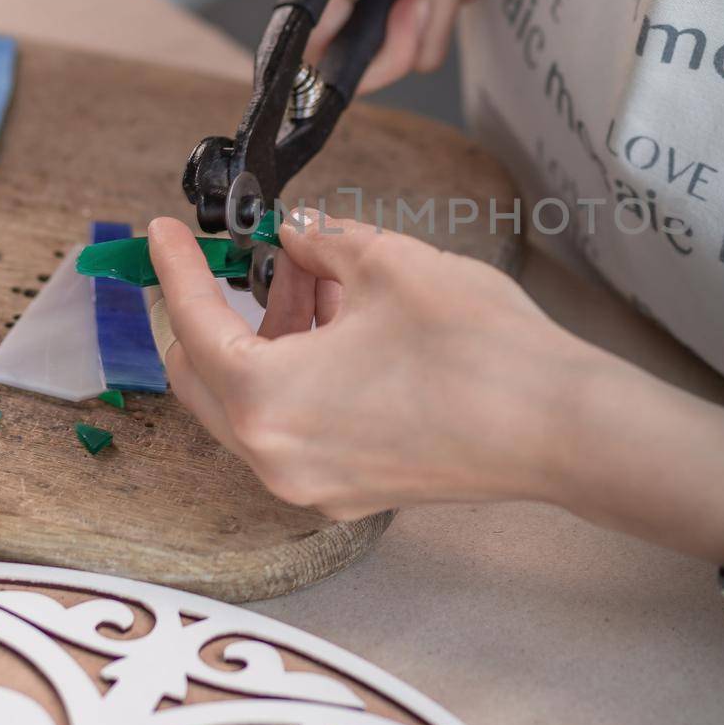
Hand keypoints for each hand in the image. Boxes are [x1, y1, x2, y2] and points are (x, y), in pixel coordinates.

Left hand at [147, 213, 586, 520]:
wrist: (561, 428)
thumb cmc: (481, 349)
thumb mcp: (389, 264)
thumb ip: (321, 243)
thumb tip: (296, 235)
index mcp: (267, 399)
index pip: (193, 322)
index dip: (175, 267)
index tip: (162, 233)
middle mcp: (275, 457)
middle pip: (204, 377)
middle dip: (212, 310)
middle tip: (237, 257)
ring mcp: (312, 484)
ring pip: (250, 404)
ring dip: (263, 339)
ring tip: (311, 279)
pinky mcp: (350, 491)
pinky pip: (292, 429)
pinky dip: (294, 376)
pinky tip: (337, 327)